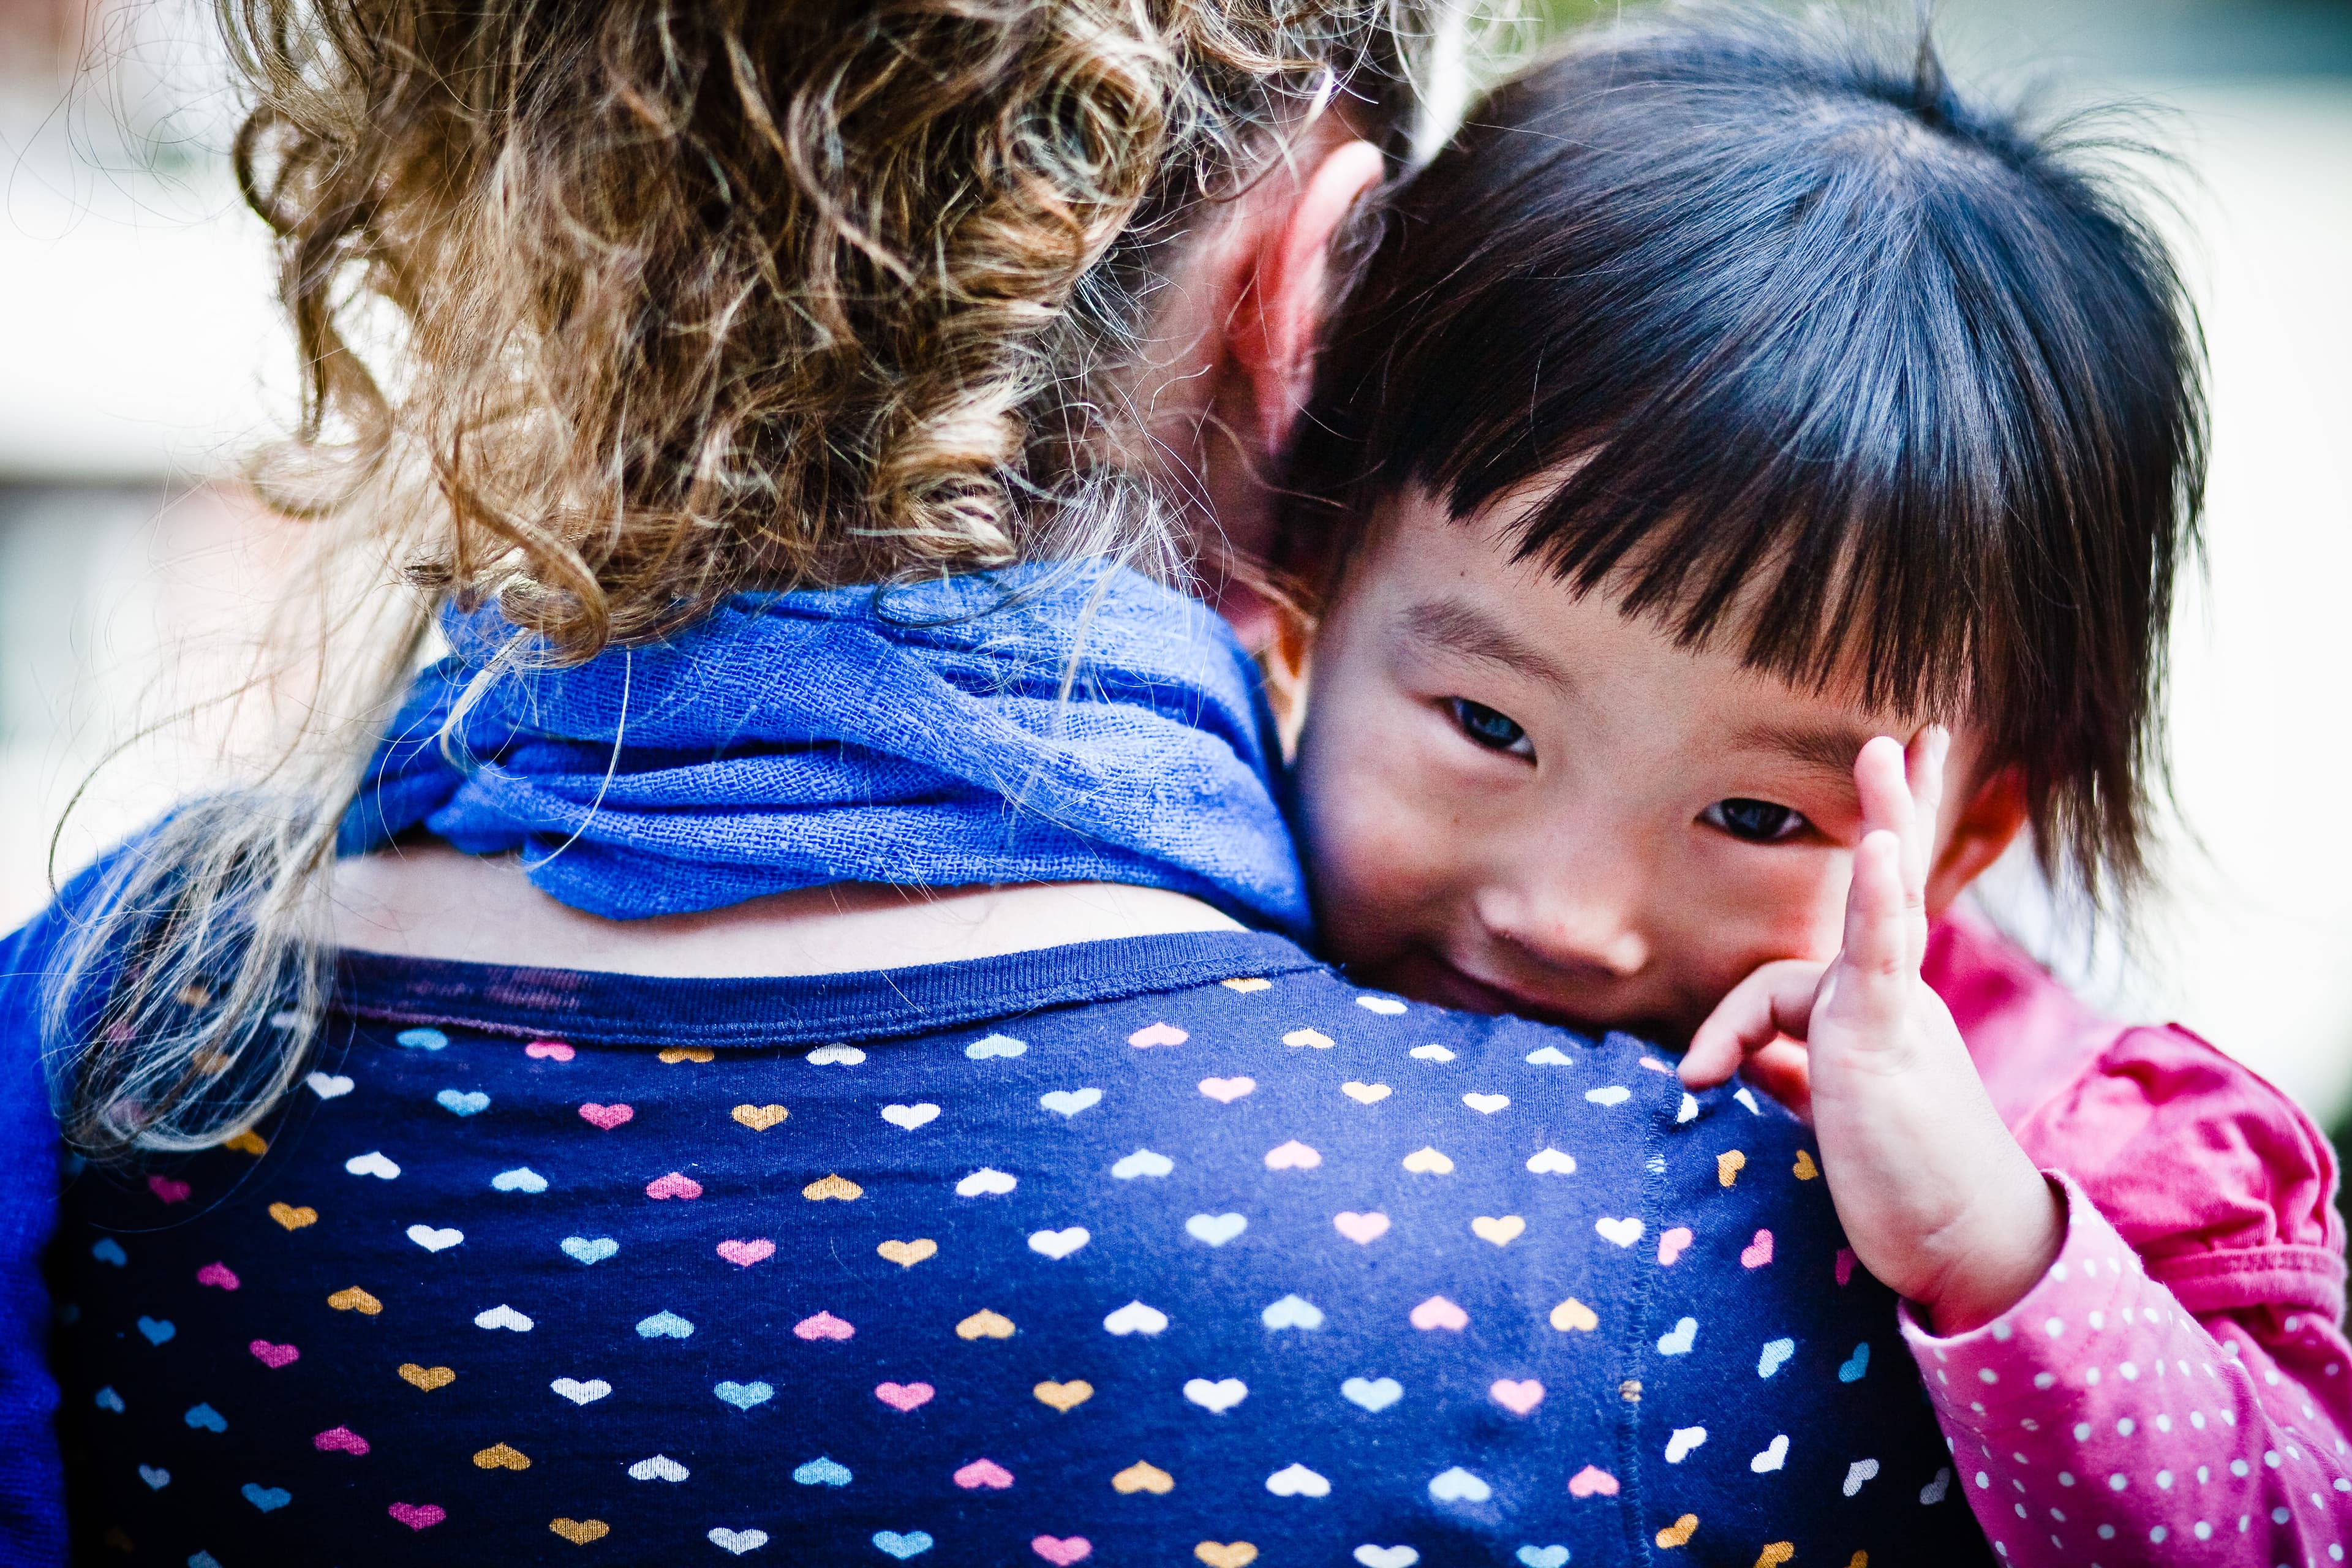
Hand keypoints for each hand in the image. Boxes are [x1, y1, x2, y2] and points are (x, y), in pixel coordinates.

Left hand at [1679, 728, 2062, 1332]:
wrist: (1960, 1248)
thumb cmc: (1899, 1187)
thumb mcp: (1825, 1115)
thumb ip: (1784, 1072)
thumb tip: (1739, 1062)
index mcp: (1875, 1011)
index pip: (1862, 925)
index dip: (1874, 866)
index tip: (1886, 805)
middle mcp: (1889, 997)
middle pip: (1889, 888)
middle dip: (1897, 809)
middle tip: (1903, 737)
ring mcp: (1890, 1010)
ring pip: (1872, 910)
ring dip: (1885, 823)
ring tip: (1883, 750)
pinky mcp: (1882, 1035)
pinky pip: (1878, 952)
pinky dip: (1877, 900)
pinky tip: (1877, 851)